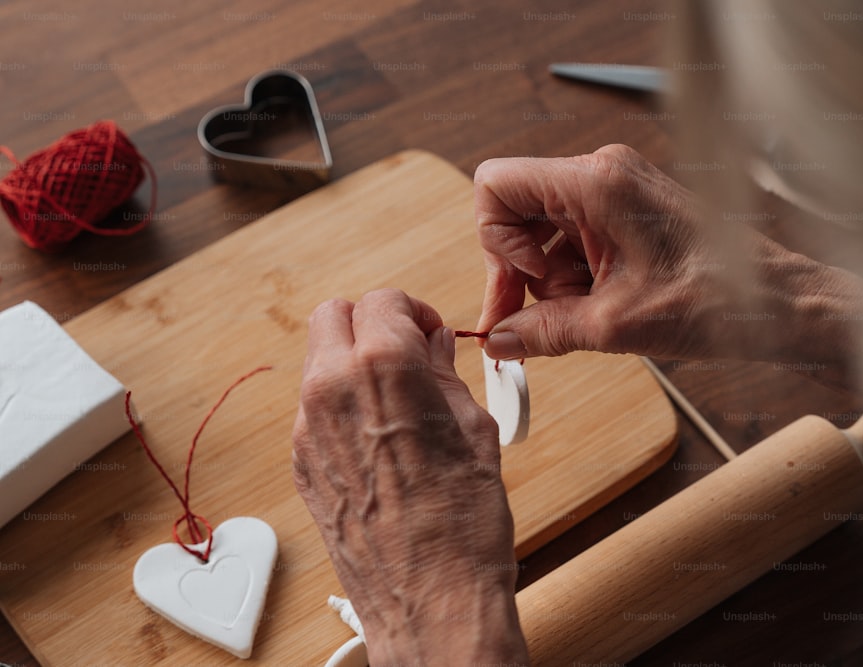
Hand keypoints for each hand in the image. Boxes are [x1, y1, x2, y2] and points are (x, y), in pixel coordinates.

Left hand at [292, 289, 527, 665]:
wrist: (431, 601)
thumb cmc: (463, 524)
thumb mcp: (474, 430)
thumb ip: (445, 375)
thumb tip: (434, 346)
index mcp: (381, 369)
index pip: (383, 301)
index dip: (413, 311)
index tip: (430, 332)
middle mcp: (331, 390)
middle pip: (333, 316)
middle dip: (371, 323)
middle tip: (407, 352)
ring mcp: (307, 430)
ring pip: (320, 362)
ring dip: (353, 362)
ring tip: (397, 400)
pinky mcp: (300, 465)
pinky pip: (314, 410)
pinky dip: (341, 404)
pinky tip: (379, 438)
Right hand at [474, 144, 862, 389]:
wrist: (780, 303)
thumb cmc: (718, 301)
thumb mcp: (616, 326)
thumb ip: (544, 331)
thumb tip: (498, 341)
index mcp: (596, 183)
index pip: (497, 186)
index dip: (495, 241)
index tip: (523, 288)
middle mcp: (602, 174)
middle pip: (517, 210)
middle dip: (520, 269)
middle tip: (533, 320)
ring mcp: (616, 189)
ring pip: (543, 230)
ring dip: (552, 279)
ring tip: (591, 314)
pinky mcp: (628, 210)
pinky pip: (574, 238)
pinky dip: (576, 276)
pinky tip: (603, 306)